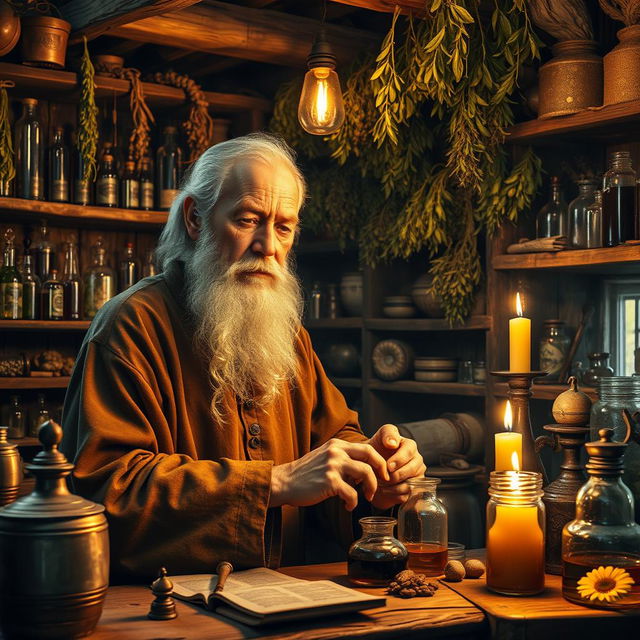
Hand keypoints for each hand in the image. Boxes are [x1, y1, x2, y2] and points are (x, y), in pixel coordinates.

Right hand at [269, 439, 389, 510]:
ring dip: (370, 488)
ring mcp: (333, 465)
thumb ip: (343, 459)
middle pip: (370, 456)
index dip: (379, 461)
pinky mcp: (329, 481)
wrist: (284, 482)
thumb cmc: (306, 474)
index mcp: (337, 445)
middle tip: (383, 483)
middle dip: (381, 470)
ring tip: (366, 497)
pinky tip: (348, 506)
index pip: (367, 448)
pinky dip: (354, 502)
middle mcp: (336, 451)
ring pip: (365, 474)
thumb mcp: (325, 458)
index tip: (382, 473)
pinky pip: (352, 493)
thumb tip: (364, 470)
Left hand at [366, 424, 425, 509]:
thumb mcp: (381, 436)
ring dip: (392, 486)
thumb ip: (388, 433)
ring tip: (380, 483)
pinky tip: (384, 490)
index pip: (409, 451)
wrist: (372, 466)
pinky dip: (393, 494)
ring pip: (410, 485)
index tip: (387, 466)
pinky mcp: (413, 491)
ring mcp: (417, 476)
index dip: (399, 459)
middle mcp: (417, 461)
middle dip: (395, 475)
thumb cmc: (377, 449)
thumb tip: (393, 443)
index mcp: (410, 446)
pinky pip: (406, 496)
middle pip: (412, 470)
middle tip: (382, 477)